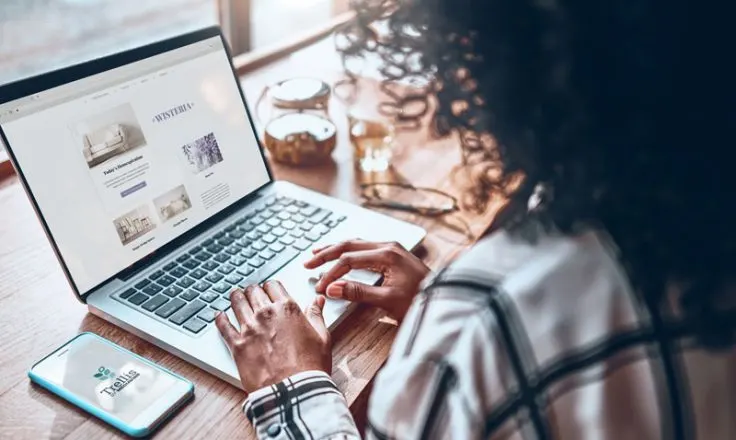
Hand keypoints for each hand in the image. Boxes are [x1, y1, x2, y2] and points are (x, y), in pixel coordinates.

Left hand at [215, 280, 330, 392]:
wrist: (293, 391)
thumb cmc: (310, 367)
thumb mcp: (322, 338)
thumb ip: (316, 316)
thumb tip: (317, 302)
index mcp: (288, 309)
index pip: (273, 286)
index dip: (271, 287)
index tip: (269, 290)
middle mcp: (266, 314)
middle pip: (253, 291)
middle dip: (253, 291)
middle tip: (252, 293)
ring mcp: (249, 328)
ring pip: (236, 302)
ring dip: (236, 298)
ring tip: (235, 297)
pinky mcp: (237, 345)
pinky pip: (223, 326)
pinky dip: (220, 319)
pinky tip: (219, 316)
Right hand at [304, 240, 429, 319]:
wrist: (448, 300)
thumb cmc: (421, 301)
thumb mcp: (388, 301)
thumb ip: (358, 292)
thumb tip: (332, 288)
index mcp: (387, 255)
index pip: (349, 259)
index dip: (331, 273)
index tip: (319, 287)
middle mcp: (389, 246)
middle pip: (350, 245)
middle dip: (327, 254)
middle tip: (308, 263)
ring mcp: (392, 249)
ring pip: (357, 244)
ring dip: (336, 249)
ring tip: (318, 253)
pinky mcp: (394, 255)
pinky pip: (365, 248)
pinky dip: (349, 251)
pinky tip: (342, 254)